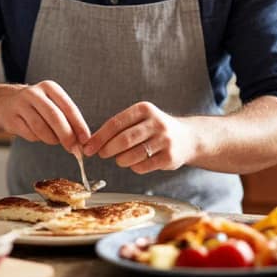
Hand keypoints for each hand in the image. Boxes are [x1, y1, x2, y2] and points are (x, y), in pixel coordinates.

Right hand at [0, 80, 90, 151]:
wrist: (4, 102)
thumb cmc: (36, 106)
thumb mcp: (52, 104)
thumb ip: (67, 119)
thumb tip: (81, 141)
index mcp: (49, 87)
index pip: (68, 107)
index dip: (79, 125)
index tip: (86, 139)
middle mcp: (34, 93)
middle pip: (54, 117)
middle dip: (66, 136)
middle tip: (74, 149)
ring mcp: (20, 105)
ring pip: (41, 128)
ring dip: (51, 139)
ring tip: (54, 140)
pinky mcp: (11, 119)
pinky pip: (29, 134)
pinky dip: (37, 139)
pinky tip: (37, 135)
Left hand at [82, 102, 196, 173]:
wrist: (188, 138)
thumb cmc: (155, 129)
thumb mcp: (141, 119)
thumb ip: (119, 127)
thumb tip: (92, 143)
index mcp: (144, 109)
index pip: (115, 123)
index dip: (99, 137)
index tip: (88, 147)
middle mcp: (156, 123)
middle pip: (123, 140)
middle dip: (107, 149)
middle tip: (101, 154)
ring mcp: (164, 140)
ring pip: (132, 155)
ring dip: (120, 160)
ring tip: (120, 159)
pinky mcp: (169, 157)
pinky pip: (142, 166)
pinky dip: (134, 167)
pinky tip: (136, 162)